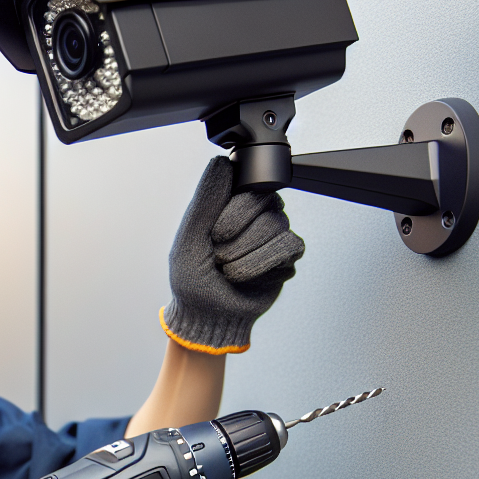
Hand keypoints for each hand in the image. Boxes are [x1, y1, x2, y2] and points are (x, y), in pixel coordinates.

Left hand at [163, 156, 303, 353]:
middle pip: (265, 200)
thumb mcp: (189, 238)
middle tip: (218, 253)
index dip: (233, 209)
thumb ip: (206, 200)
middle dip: (236, 233)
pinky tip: (247, 276)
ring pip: (276, 224)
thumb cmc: (192, 278)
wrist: (207, 315)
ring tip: (228, 270)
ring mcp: (273, 233)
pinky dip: (262, 263)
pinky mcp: (287, 257)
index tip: (215, 233)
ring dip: (245, 254)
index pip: (247, 183)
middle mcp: (255, 214)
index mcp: (230, 204)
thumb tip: (221, 163)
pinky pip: (289, 245)